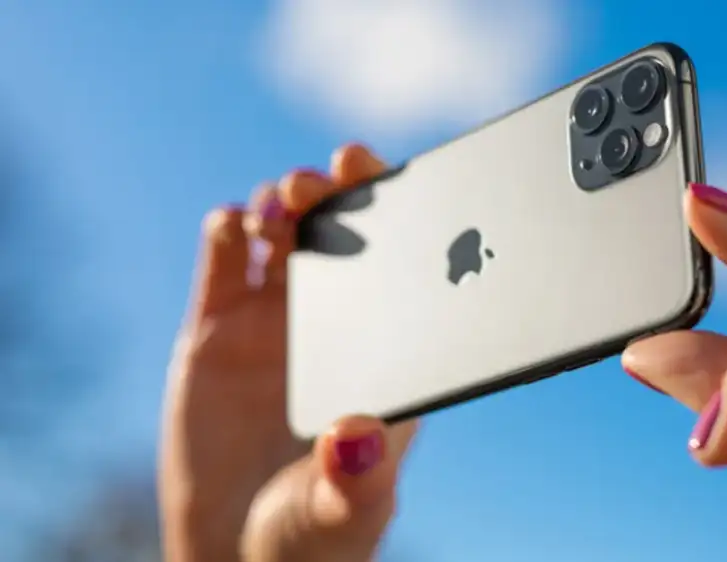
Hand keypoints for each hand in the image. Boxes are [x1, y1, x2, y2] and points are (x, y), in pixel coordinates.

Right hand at [159, 144, 417, 561]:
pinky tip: (233, 225)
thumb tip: (360, 434)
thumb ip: (356, 477)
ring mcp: (274, 319)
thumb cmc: (315, 534)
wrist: (237, 551)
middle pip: (344, 230)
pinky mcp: (217, 327)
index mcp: (386, 349)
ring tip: (281, 203)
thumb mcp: (344, 509)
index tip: (393, 181)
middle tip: (330, 174)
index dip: (399, 212)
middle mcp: (335, 322)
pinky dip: (228, 228)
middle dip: (338, 190)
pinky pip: (226, 259)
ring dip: (284, 200)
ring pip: (285, 231)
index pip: (406, 264)